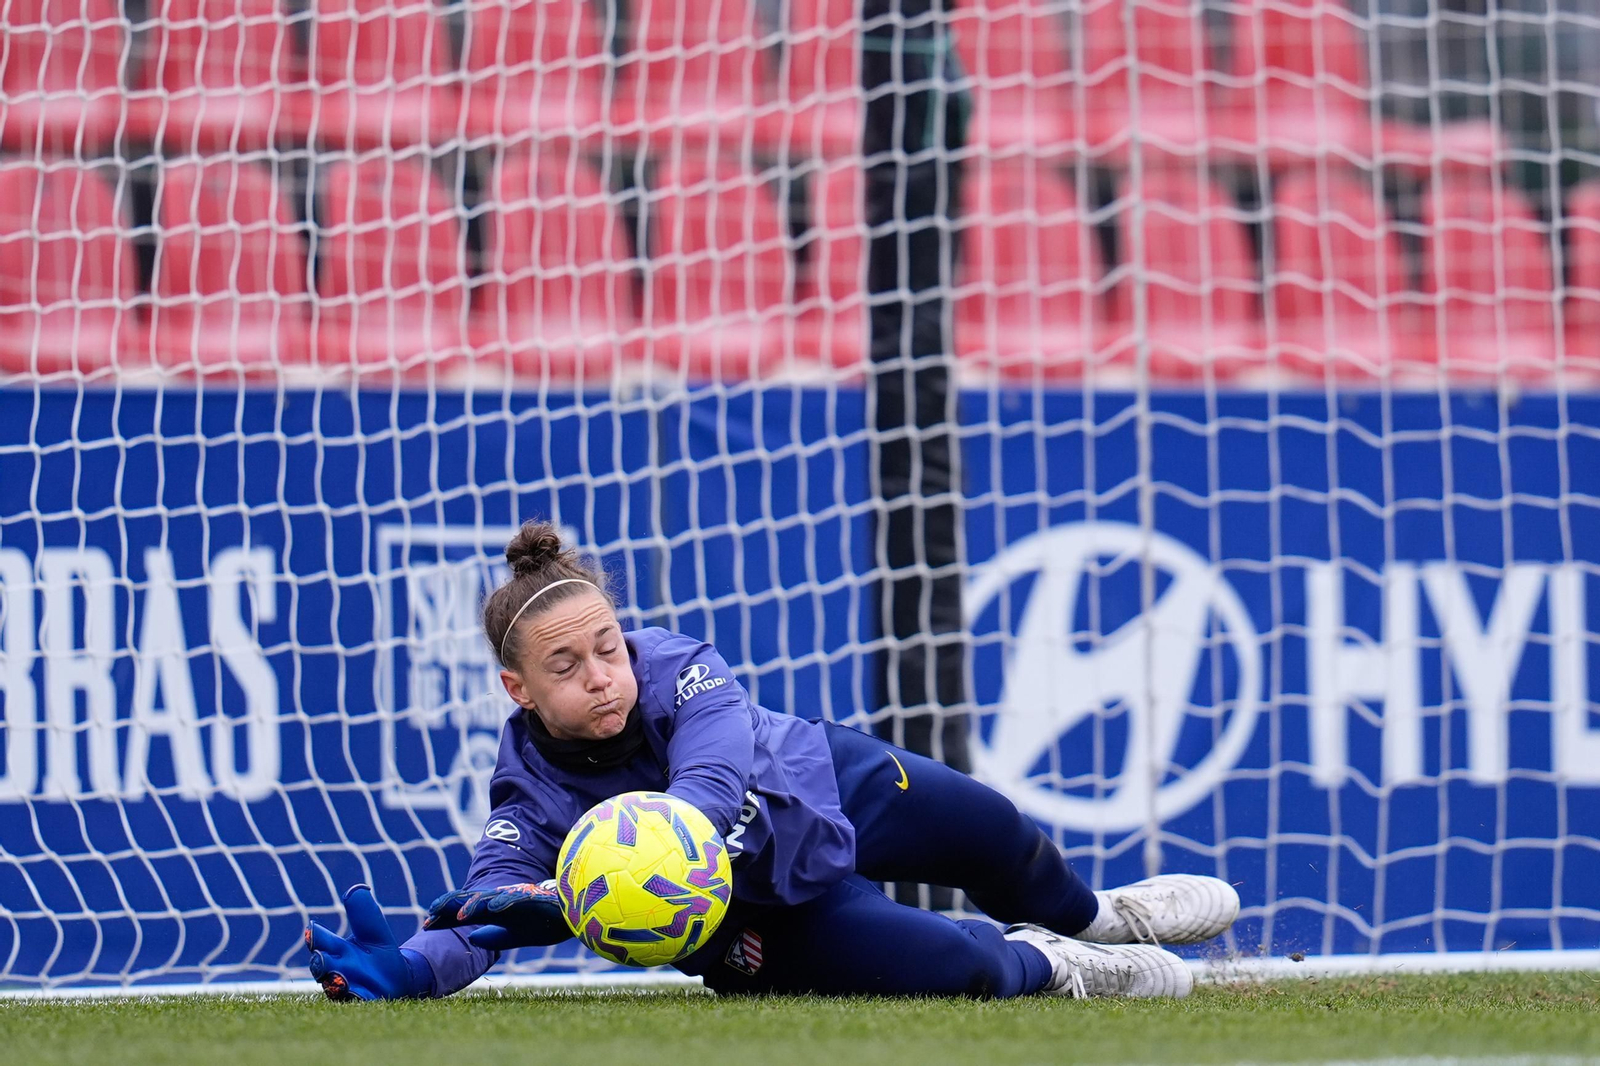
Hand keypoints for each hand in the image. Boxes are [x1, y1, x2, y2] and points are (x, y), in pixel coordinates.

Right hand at [305, 884, 431, 1000]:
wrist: (397, 977)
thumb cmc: (378, 951)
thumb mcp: (375, 931)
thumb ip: (365, 914)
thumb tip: (356, 890)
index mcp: (335, 949)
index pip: (319, 940)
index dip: (315, 937)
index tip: (312, 931)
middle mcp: (336, 969)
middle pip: (321, 965)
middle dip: (320, 962)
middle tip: (321, 957)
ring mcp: (347, 987)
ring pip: (335, 987)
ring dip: (336, 982)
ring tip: (338, 978)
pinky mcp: (362, 1002)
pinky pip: (357, 1002)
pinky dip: (357, 998)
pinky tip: (360, 993)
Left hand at [423, 880, 570, 950]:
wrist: (577, 911)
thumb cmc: (547, 920)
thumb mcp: (518, 934)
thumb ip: (496, 937)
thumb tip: (471, 938)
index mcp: (495, 911)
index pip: (464, 912)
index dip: (444, 917)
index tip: (424, 926)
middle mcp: (502, 902)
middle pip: (470, 902)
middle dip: (449, 907)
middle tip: (429, 916)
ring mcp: (517, 899)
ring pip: (491, 900)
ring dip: (474, 906)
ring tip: (458, 915)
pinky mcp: (534, 899)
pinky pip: (517, 901)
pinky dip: (504, 903)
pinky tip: (493, 909)